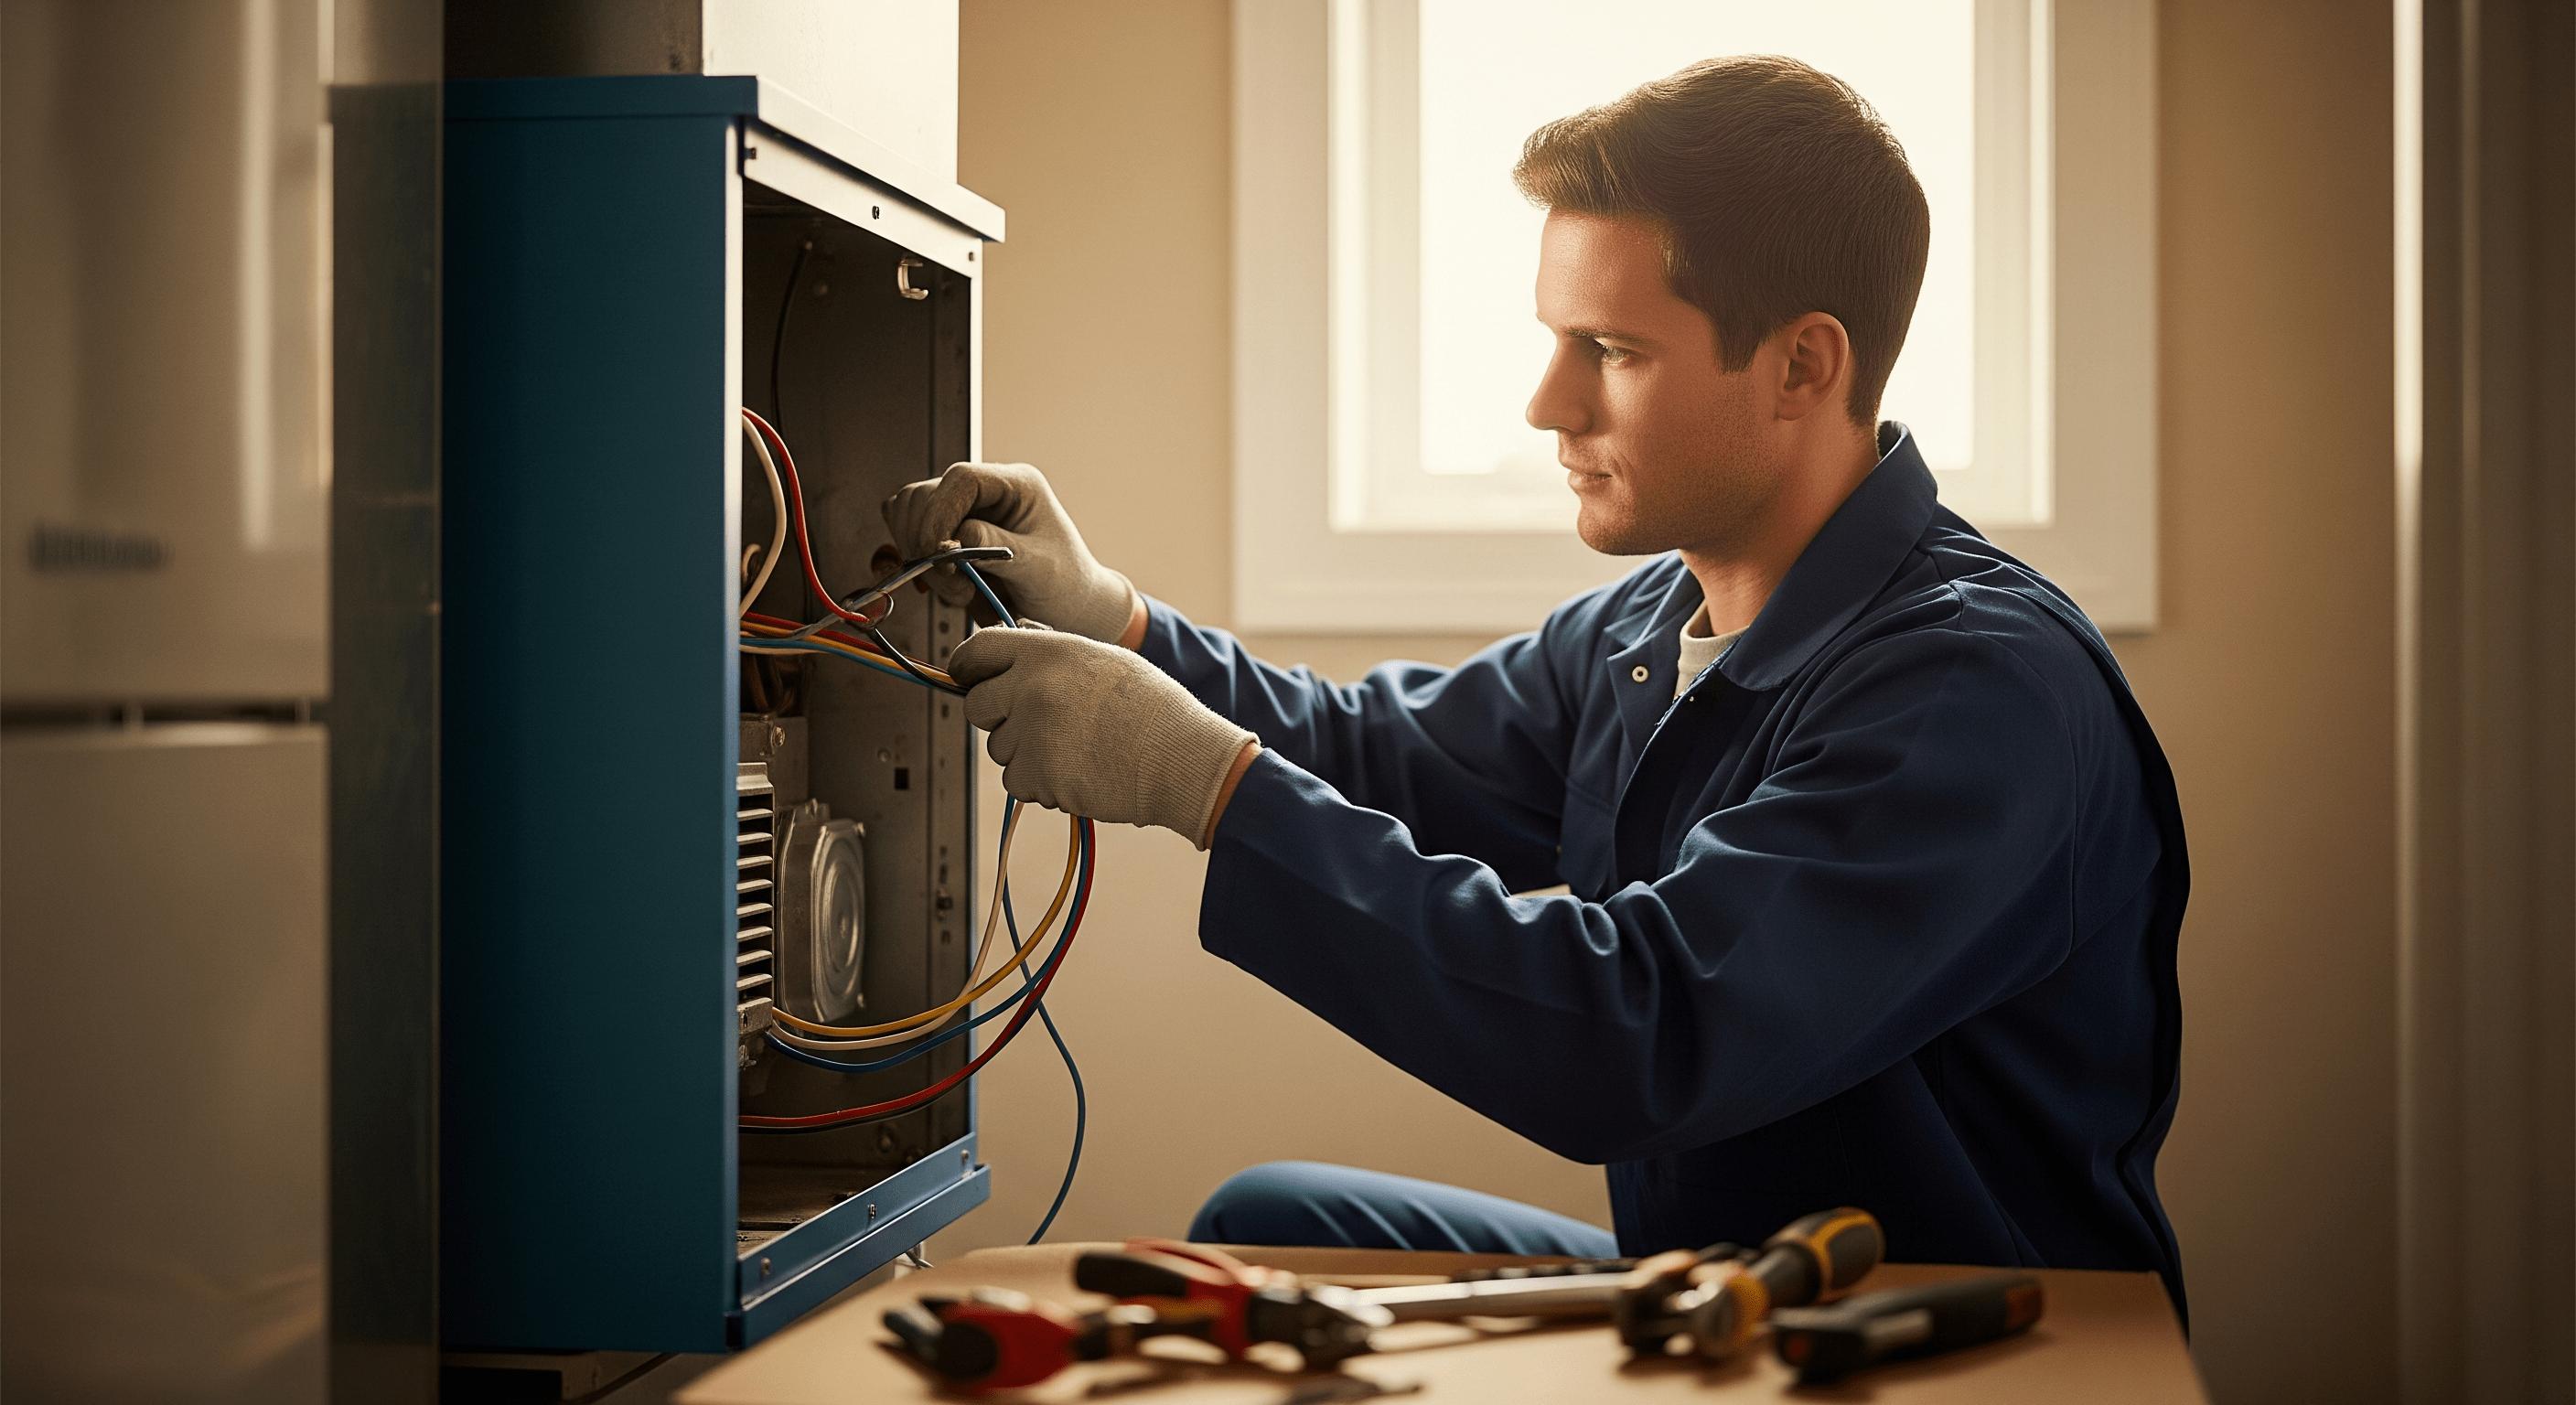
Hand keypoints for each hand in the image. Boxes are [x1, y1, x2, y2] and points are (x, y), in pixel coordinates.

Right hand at [881, 462, 1140, 643]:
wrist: (1069, 607)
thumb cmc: (1067, 584)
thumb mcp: (1040, 568)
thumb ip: (998, 548)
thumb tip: (957, 537)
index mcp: (1016, 485)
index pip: (961, 479)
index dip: (938, 513)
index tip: (934, 553)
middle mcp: (986, 493)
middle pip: (925, 495)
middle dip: (926, 544)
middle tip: (953, 584)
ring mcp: (964, 512)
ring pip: (910, 516)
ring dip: (922, 560)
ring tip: (959, 591)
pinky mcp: (948, 534)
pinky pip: (911, 539)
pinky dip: (921, 567)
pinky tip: (950, 587)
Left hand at [949, 626, 1257, 847]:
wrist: (1181, 756)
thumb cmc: (1150, 708)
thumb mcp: (1101, 658)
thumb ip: (1049, 652)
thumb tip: (1008, 645)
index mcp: (1046, 651)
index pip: (976, 651)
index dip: (967, 668)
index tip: (969, 679)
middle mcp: (1031, 688)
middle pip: (977, 706)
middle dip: (998, 717)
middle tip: (1039, 724)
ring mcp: (1031, 734)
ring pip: (1000, 749)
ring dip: (1026, 753)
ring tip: (1076, 748)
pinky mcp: (1038, 776)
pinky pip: (1018, 783)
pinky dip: (1041, 783)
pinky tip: (1079, 770)